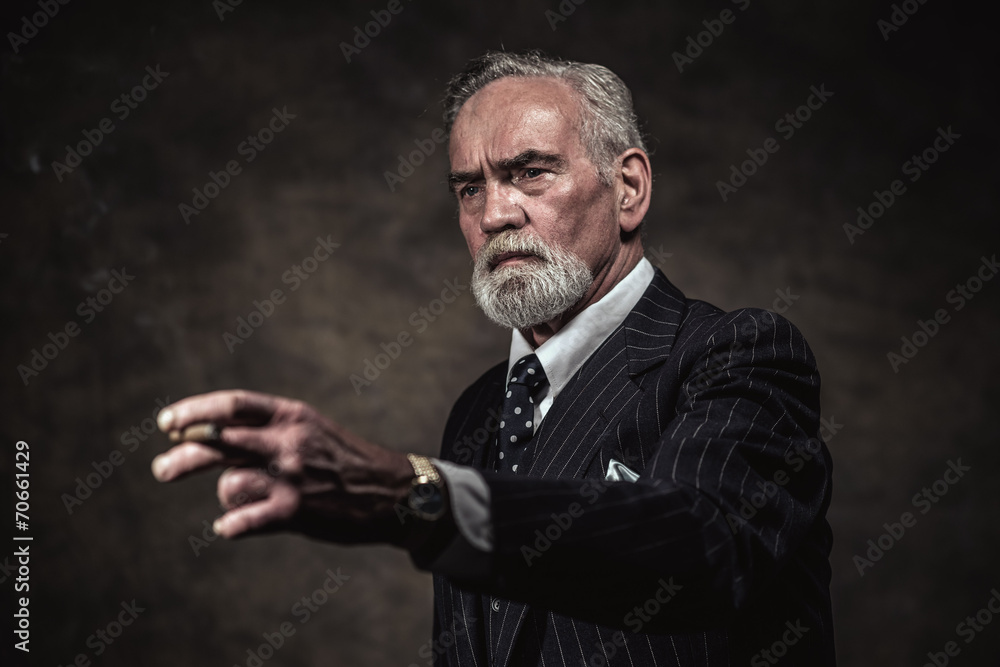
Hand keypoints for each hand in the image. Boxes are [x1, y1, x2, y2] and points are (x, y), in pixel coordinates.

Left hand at [152, 389, 415, 544]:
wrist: (393, 492)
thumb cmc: (344, 461)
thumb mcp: (310, 430)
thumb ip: (268, 430)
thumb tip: (211, 436)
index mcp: (291, 415)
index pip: (232, 405)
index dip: (194, 412)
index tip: (167, 423)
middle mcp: (288, 441)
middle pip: (217, 441)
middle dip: (182, 455)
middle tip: (162, 469)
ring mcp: (291, 476)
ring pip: (229, 484)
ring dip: (229, 497)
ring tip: (244, 504)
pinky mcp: (296, 510)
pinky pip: (242, 521)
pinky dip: (231, 526)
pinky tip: (230, 528)